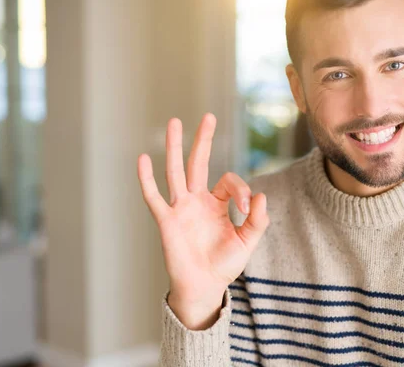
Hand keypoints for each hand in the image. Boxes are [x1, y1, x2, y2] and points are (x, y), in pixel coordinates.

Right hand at [137, 114, 268, 328]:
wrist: (205, 286)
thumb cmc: (224, 264)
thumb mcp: (248, 241)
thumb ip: (258, 220)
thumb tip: (260, 195)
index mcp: (217, 203)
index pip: (229, 181)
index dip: (241, 190)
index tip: (246, 209)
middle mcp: (198, 200)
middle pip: (199, 163)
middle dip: (203, 140)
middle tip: (208, 117)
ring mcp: (181, 208)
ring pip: (176, 171)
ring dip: (174, 147)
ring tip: (174, 122)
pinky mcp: (167, 220)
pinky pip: (154, 196)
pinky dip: (146, 179)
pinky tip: (143, 159)